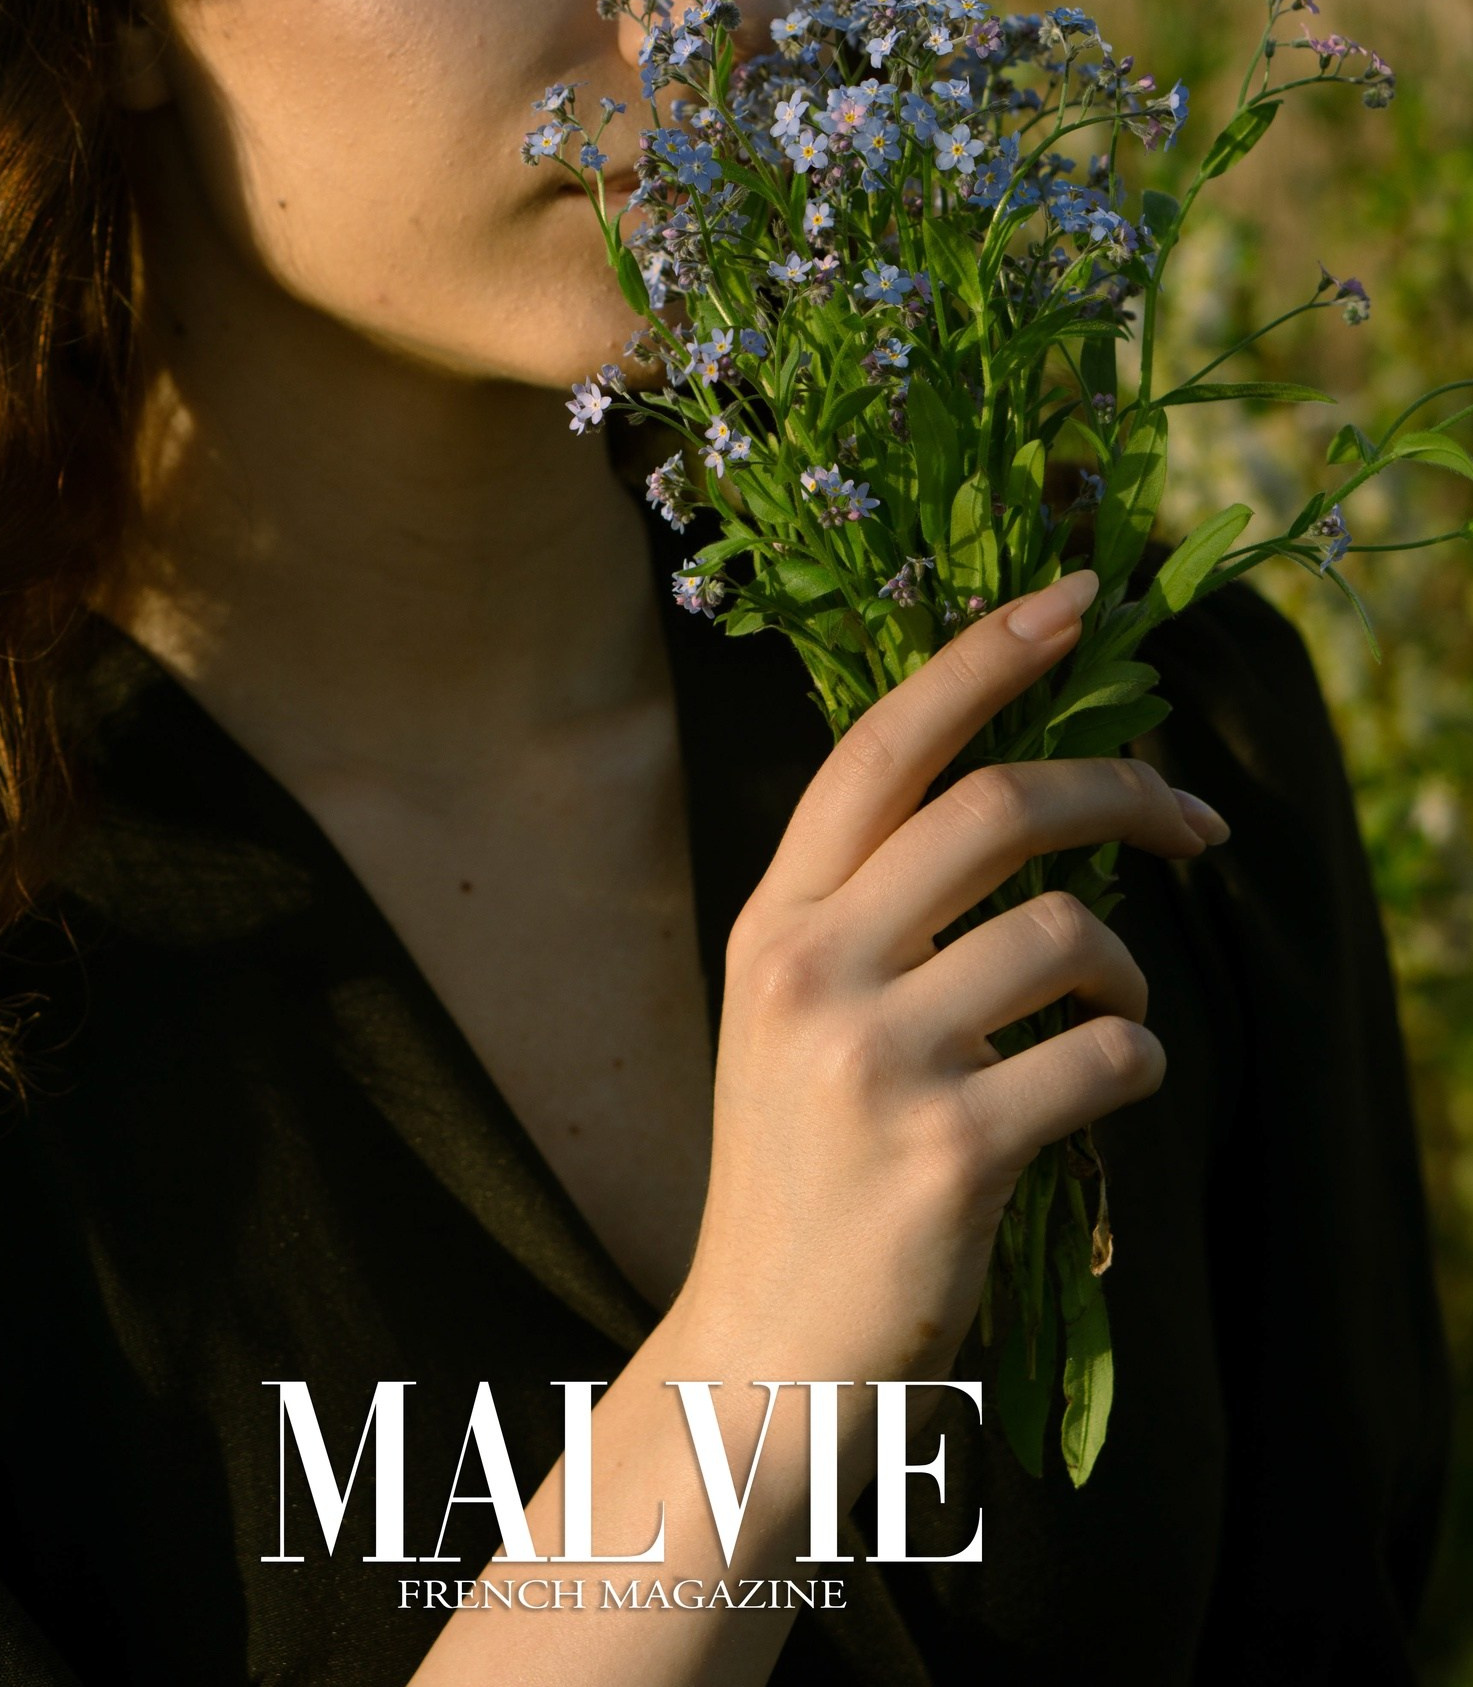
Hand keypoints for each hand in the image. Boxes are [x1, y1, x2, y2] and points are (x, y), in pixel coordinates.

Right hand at [673, 567, 1226, 1391]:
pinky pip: (1106, 1057)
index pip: (882, 746)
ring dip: (1130, 976)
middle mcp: (810, 966)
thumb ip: (870, 907)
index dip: (985, 657)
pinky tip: (1105, 1093)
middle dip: (1121, 790)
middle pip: (997, 808)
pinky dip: (1136, 1065)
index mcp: (774, 917)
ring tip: (1115, 1023)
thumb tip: (1025, 799)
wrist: (761, 1353)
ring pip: (1070, 937)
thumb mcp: (792, 1011)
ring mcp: (874, 1057)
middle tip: (1191, 820)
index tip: (1076, 599)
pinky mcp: (949, 1148)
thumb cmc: (800, 1168)